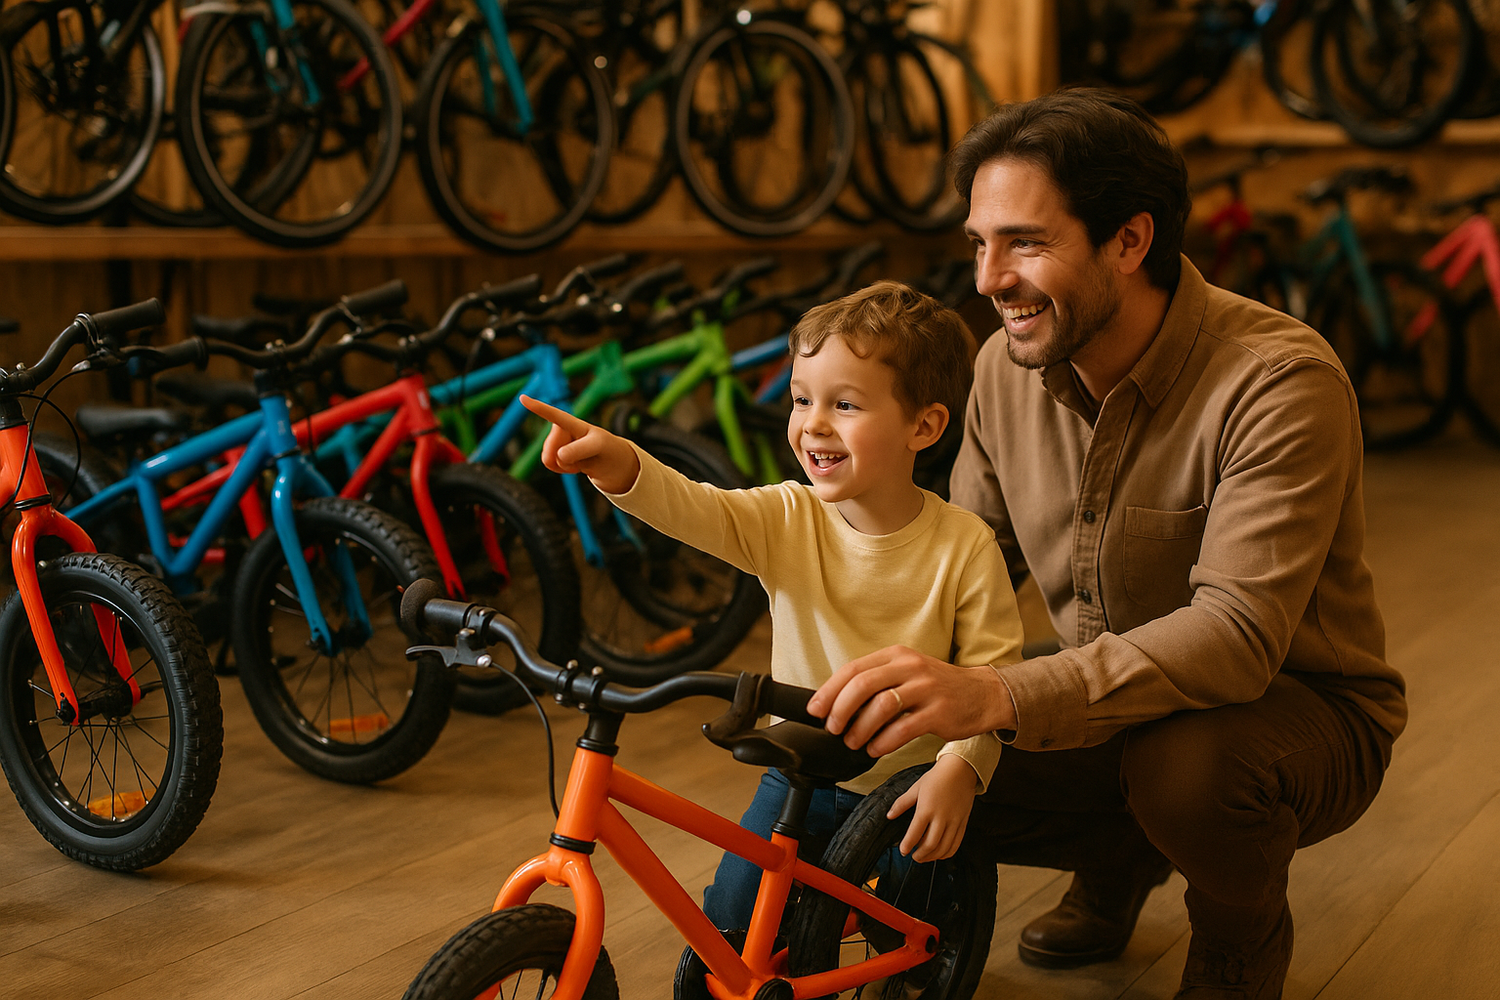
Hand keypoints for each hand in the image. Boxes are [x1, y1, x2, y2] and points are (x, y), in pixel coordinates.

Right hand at [520, 394, 639, 494]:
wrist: (610, 463)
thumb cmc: (607, 449)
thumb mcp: (599, 447)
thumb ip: (580, 450)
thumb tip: (559, 456)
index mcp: (574, 423)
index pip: (554, 415)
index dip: (538, 407)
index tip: (522, 398)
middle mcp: (561, 429)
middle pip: (550, 448)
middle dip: (565, 458)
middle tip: (585, 457)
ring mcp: (557, 442)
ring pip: (549, 458)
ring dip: (566, 465)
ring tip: (582, 458)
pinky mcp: (555, 454)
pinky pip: (551, 465)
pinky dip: (563, 469)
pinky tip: (576, 464)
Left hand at [806, 645, 1016, 757]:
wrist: (983, 694)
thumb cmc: (936, 688)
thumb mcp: (907, 674)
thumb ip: (877, 683)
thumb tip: (836, 704)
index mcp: (896, 656)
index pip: (853, 669)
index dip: (829, 691)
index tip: (815, 710)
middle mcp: (910, 667)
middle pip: (863, 684)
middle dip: (841, 709)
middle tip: (832, 729)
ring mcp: (926, 688)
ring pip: (882, 706)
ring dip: (861, 728)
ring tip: (853, 743)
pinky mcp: (939, 712)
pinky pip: (904, 728)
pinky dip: (884, 742)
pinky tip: (876, 750)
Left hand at [887, 755, 976, 862]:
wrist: (960, 770)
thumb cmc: (937, 777)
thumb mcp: (916, 788)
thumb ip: (901, 804)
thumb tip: (889, 815)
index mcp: (926, 808)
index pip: (915, 833)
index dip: (907, 845)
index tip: (903, 851)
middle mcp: (941, 817)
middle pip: (930, 845)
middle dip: (920, 855)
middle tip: (913, 856)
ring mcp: (954, 821)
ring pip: (944, 848)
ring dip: (932, 857)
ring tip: (924, 857)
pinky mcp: (963, 823)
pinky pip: (956, 844)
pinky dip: (947, 853)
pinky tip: (939, 853)